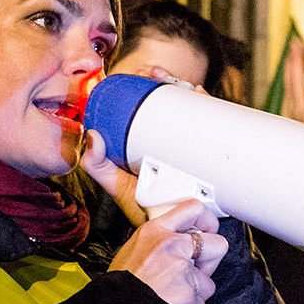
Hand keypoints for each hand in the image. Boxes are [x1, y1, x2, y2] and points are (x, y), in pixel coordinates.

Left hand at [78, 69, 203, 226]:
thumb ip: (98, 166)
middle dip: (165, 80)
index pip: (146, 105)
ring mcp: (190, 144)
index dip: (144, 85)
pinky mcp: (209, 153)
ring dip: (183, 86)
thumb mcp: (118, 186)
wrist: (180, 230)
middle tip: (154, 74)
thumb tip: (92, 136)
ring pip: (190, 106)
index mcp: (147, 141)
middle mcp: (171, 139)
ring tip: (173, 81)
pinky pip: (211, 122)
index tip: (140, 74)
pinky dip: (206, 104)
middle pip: (170, 100)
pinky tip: (199, 94)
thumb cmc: (150, 209)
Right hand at [109, 199, 226, 303]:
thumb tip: (181, 240)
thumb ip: (159, 242)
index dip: (208, 221)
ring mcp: (182, 273)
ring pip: (208, 282)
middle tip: (195, 270)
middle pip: (218, 244)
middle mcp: (170, 248)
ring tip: (171, 296)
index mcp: (154, 232)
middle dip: (211, 260)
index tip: (209, 230)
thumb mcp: (132, 250)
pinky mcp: (190, 298)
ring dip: (195, 293)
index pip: (193, 209)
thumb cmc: (119, 288)